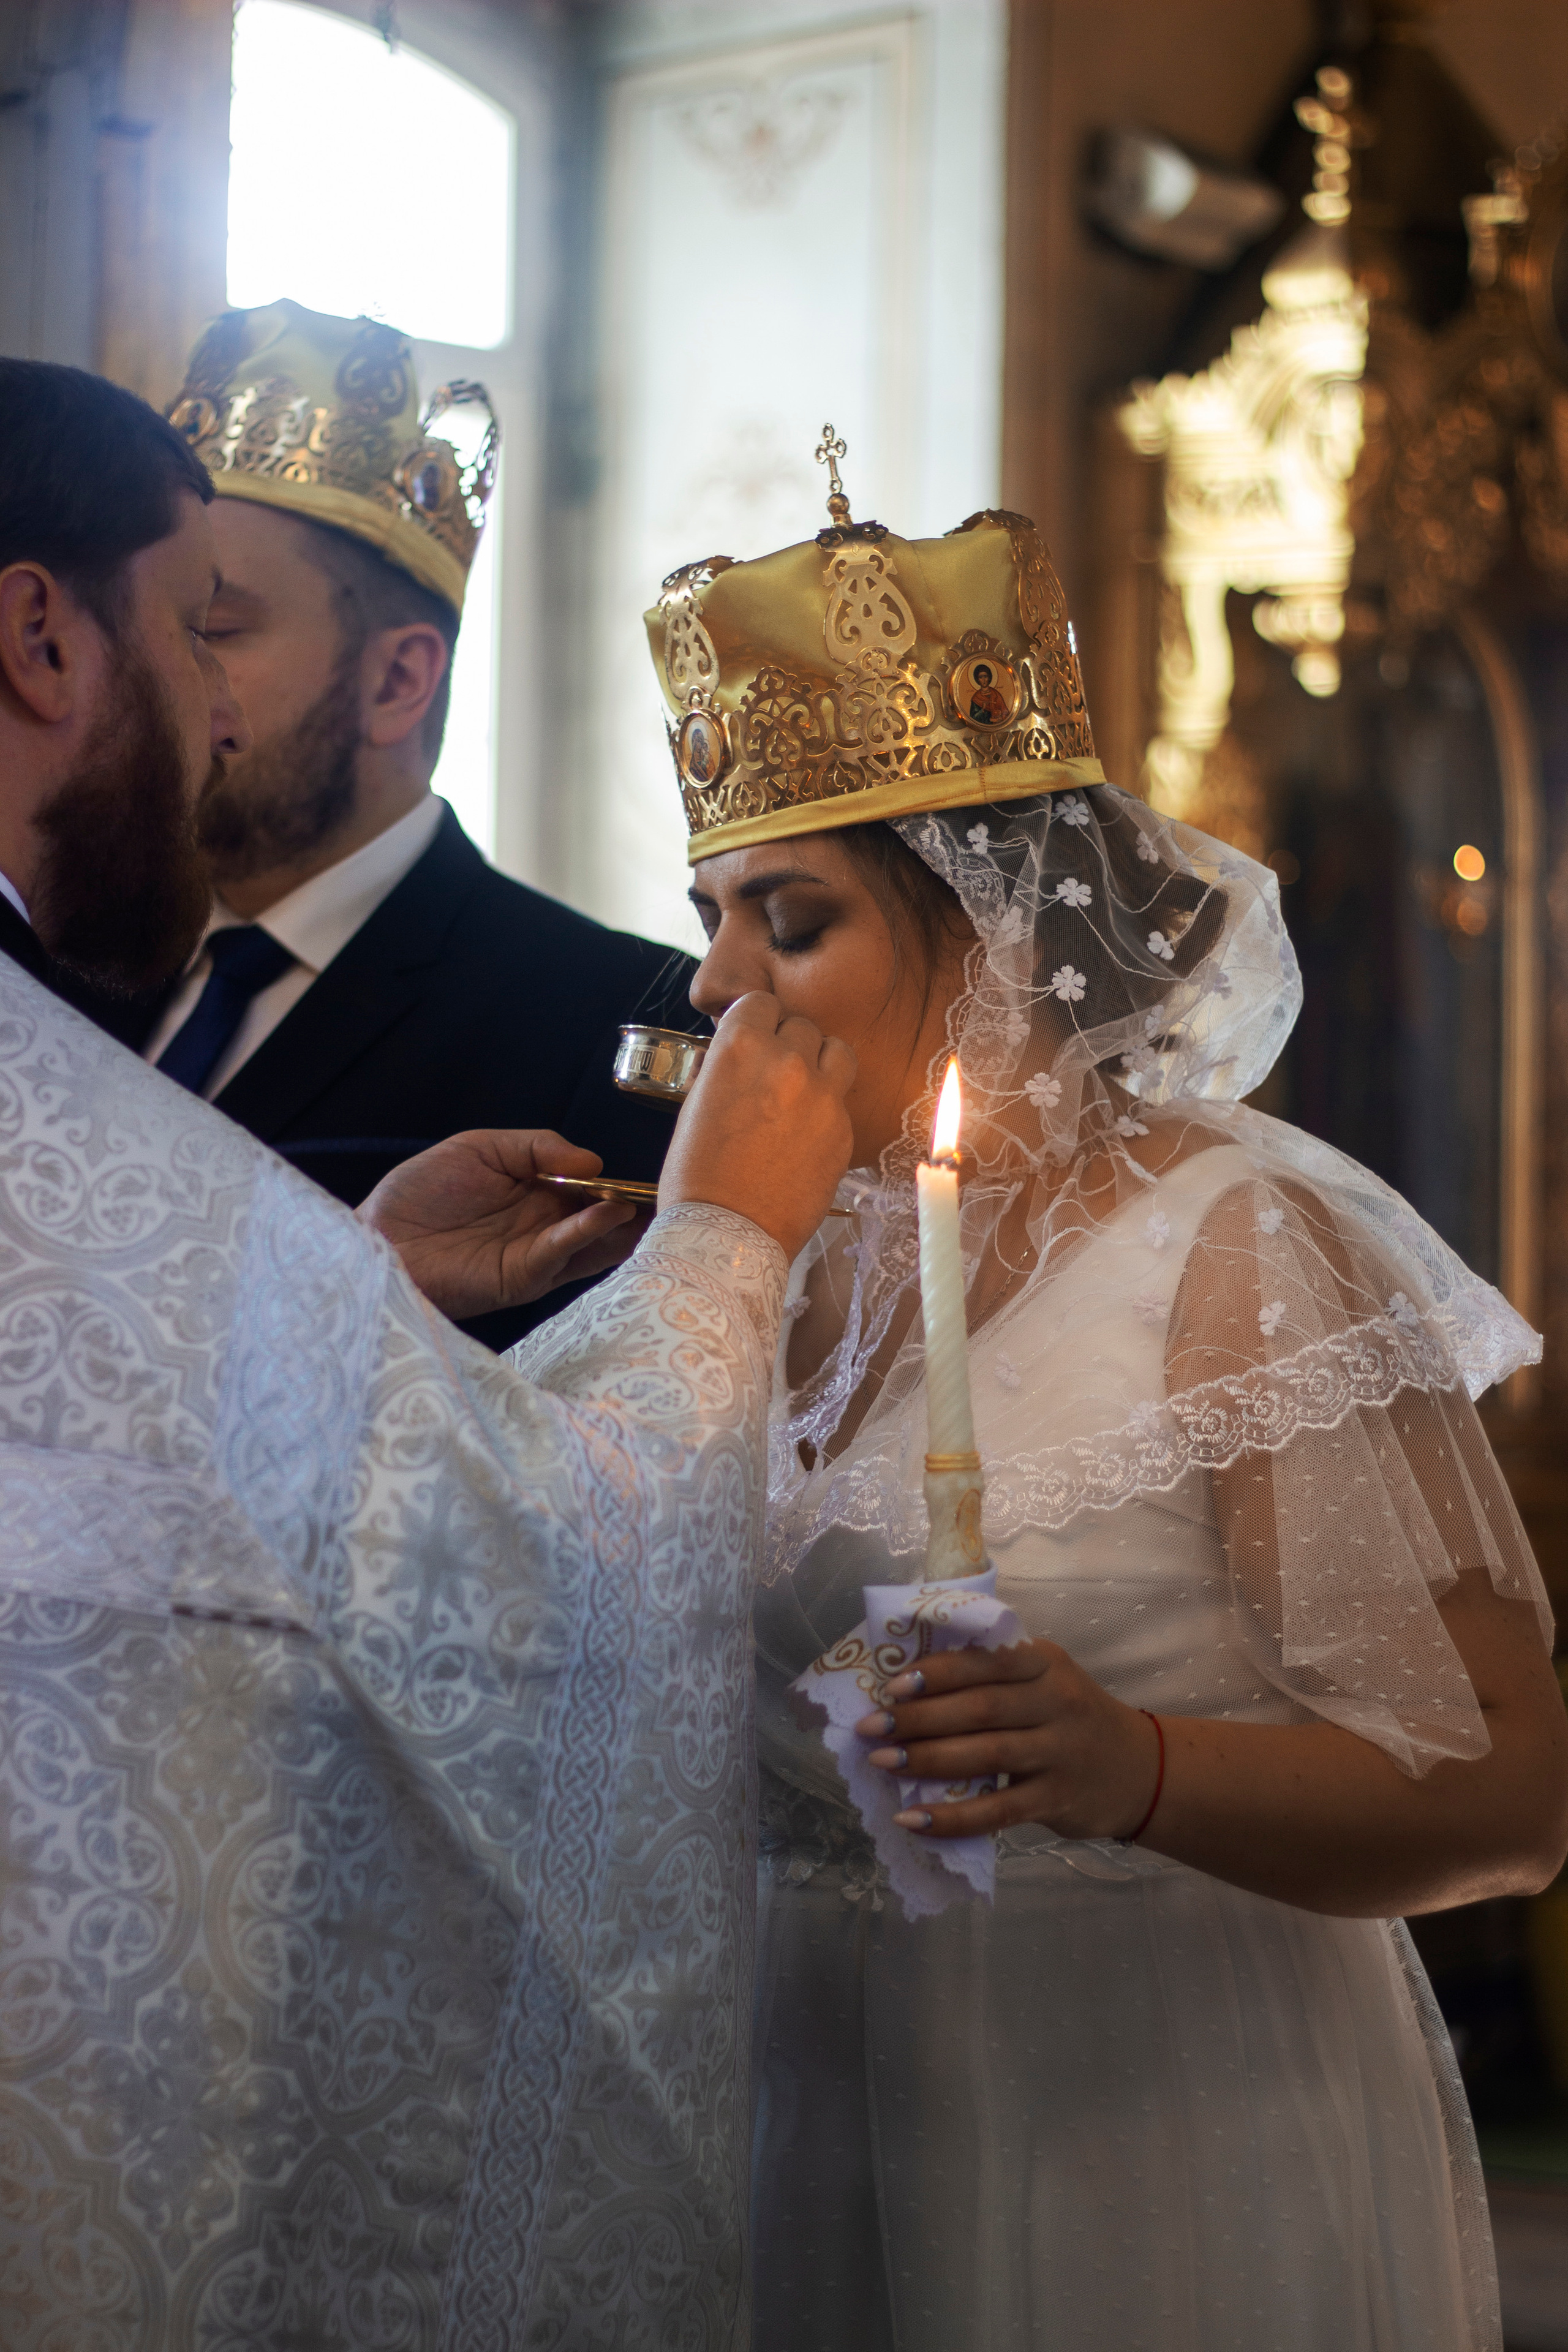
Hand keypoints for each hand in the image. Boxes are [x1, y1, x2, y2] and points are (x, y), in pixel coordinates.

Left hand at [359, 1129, 644, 1318]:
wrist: (377, 1235)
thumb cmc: (420, 1192)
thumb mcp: (481, 1148)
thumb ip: (537, 1148)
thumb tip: (592, 1160)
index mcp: (538, 1194)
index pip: (594, 1190)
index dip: (623, 1183)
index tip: (654, 1174)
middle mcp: (544, 1227)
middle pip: (604, 1221)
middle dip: (636, 1210)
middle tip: (670, 1196)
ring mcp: (536, 1255)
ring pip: (594, 1244)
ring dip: (622, 1226)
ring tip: (648, 1206)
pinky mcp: (521, 1278)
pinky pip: (562, 1255)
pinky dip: (587, 1234)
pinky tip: (605, 1214)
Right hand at [657, 993, 855, 1261]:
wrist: (728, 1234)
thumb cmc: (698, 1177)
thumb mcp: (696, 1105)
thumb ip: (727, 1069)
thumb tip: (743, 1057)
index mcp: (740, 1047)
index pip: (761, 1002)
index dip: (757, 1021)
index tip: (755, 1038)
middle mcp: (786, 1061)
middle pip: (802, 1025)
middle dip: (788, 1043)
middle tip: (773, 1073)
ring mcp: (822, 1096)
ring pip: (836, 1051)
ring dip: (821, 1063)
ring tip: (803, 1090)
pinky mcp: (844, 1131)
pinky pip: (842, 1100)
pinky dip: (828, 1109)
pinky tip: (806, 1135)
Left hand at [854, 1640, 1162, 1842]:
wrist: (1143, 1770)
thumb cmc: (1073, 1717)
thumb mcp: (1047, 1679)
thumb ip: (996, 1677)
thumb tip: (910, 1687)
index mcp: (1045, 1662)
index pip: (985, 1661)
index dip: (937, 1673)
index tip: (893, 1684)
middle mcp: (1056, 1701)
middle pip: (978, 1708)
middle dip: (919, 1718)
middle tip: (871, 1727)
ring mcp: (1059, 1752)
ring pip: (985, 1755)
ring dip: (927, 1760)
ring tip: (882, 1763)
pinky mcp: (1057, 1799)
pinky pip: (997, 1810)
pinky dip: (952, 1817)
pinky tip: (914, 1819)